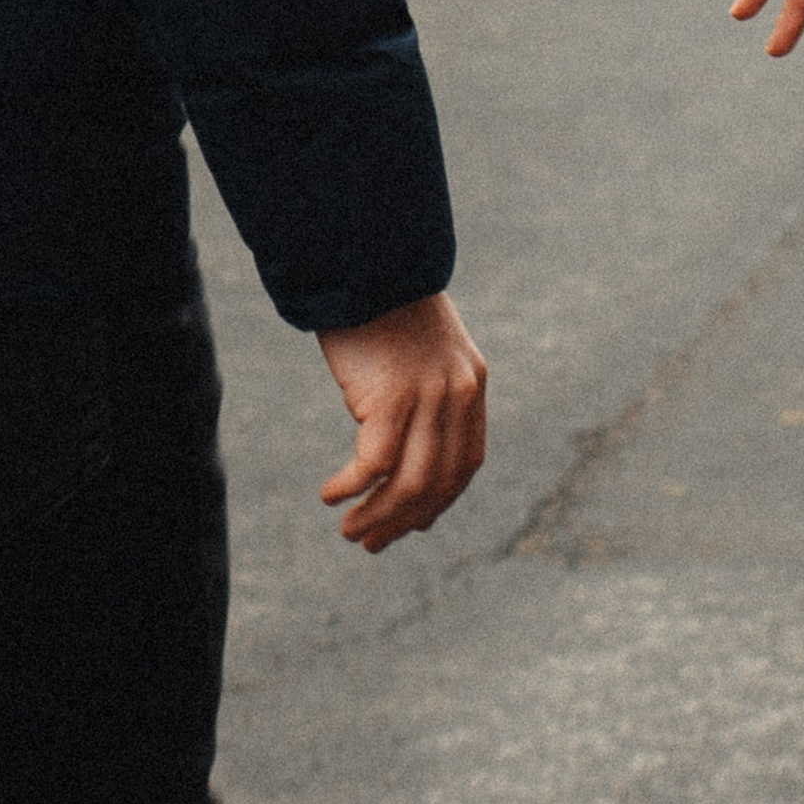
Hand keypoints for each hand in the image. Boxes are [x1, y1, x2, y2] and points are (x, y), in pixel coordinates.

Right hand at [317, 291, 487, 551]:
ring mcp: (430, 397)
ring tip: (350, 531)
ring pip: (410, 484)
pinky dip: (352, 487)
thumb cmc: (384, 306)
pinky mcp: (394, 397)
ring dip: (379, 516)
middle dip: (404, 521)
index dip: (440, 501)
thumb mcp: (422, 352)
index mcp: (473, 384)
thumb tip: (402, 460)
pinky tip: (330, 493)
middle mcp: (460, 394)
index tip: (412, 525)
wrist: (370, 261)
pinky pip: (375, 464)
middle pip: (438, 482)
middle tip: (370, 542)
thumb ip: (427, 398)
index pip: (466, 463)